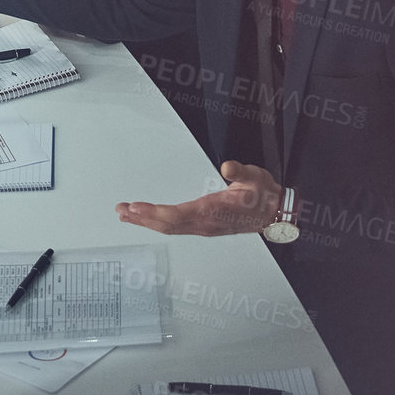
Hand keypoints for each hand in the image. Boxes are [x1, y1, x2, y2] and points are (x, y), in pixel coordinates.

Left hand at [115, 161, 282, 236]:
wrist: (274, 214)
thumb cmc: (263, 195)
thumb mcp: (256, 177)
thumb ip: (241, 172)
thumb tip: (227, 167)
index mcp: (212, 211)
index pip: (176, 215)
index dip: (153, 212)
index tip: (135, 206)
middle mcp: (203, 223)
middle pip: (166, 224)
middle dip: (141, 217)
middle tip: (120, 210)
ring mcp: (202, 227)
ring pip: (168, 227)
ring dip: (146, 221)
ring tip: (126, 214)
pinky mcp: (202, 226)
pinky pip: (174, 227)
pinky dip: (157, 222)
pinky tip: (147, 218)